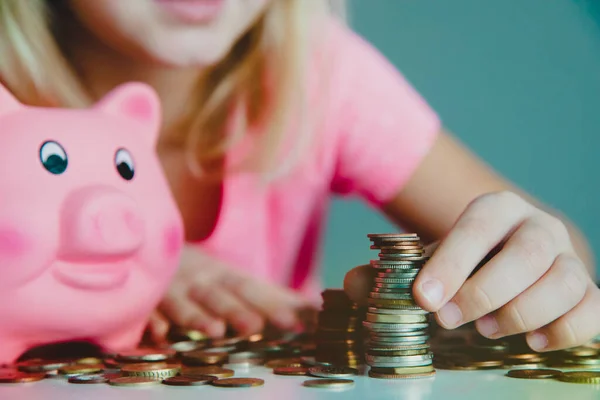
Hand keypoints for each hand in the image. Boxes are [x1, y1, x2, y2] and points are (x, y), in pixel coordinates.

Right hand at [146, 245, 310, 341]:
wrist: (161, 249)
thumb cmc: (210, 276)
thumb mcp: (241, 282)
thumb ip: (275, 298)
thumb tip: (316, 310)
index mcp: (226, 277)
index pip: (252, 289)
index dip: (272, 304)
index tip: (295, 322)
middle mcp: (201, 281)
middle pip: (220, 294)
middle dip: (236, 310)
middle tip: (257, 327)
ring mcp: (172, 289)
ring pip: (184, 302)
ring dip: (197, 316)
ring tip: (214, 332)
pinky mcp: (146, 300)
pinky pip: (147, 310)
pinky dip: (152, 320)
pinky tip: (160, 334)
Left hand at [345, 191, 599, 351]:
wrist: (509, 264)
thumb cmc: (464, 265)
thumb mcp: (429, 262)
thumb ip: (390, 273)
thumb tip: (353, 284)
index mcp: (496, 209)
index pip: (477, 226)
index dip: (450, 263)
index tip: (423, 299)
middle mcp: (539, 226)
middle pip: (527, 252)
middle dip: (485, 291)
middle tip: (449, 321)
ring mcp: (569, 258)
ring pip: (564, 281)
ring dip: (522, 312)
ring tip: (487, 331)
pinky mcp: (588, 292)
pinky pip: (593, 309)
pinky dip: (566, 330)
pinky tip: (533, 342)